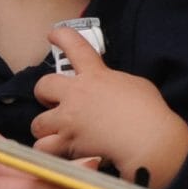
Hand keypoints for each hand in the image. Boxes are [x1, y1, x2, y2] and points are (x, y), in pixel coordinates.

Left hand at [30, 25, 187, 188]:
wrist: (149, 141)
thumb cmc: (150, 112)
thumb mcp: (136, 85)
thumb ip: (115, 83)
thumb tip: (108, 91)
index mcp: (96, 75)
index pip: (75, 46)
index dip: (62, 36)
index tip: (53, 34)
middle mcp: (77, 94)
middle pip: (43, 86)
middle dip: (45, 94)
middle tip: (54, 103)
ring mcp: (69, 120)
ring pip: (37, 123)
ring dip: (46, 129)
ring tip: (57, 135)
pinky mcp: (67, 143)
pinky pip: (44, 148)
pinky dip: (51, 152)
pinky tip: (61, 154)